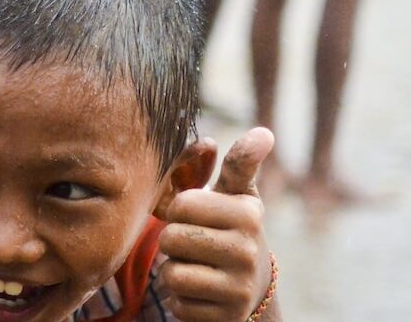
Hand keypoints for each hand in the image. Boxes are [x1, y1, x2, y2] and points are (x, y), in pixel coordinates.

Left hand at [160, 128, 275, 320]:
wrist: (250, 290)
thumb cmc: (228, 230)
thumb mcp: (232, 196)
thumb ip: (235, 164)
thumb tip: (264, 133)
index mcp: (248, 213)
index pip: (181, 204)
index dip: (176, 210)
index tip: (195, 215)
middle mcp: (249, 250)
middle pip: (172, 239)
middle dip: (172, 243)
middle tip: (194, 246)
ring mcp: (241, 287)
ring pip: (171, 273)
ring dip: (173, 272)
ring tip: (196, 267)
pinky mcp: (227, 316)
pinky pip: (178, 304)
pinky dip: (180, 300)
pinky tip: (201, 293)